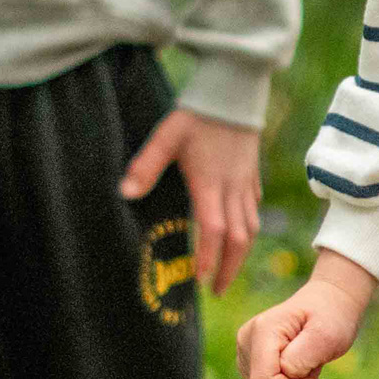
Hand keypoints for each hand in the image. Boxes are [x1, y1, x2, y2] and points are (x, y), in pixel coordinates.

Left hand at [120, 109, 263, 292]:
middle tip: (215, 290)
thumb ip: (146, 166)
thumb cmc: (198, 113)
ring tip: (228, 271)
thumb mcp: (166, 136)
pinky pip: (253, 208)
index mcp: (211, 183)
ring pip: (250, 226)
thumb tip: (124, 193)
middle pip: (239, 238)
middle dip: (229, 268)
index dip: (208, 257)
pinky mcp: (251, 172)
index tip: (199, 281)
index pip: (213, 229)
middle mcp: (232, 187)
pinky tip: (240, 233)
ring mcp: (245, 180)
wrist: (234, 88)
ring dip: (240, 253)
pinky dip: (247, 228)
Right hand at [235, 252, 377, 378]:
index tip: (314, 378)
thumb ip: (303, 356)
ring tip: (307, 366)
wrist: (327, 303)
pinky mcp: (251, 364)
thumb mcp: (327, 334)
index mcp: (262, 330)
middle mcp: (247, 341)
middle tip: (313, 368)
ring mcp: (246, 353)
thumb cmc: (330, 316)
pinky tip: (300, 371)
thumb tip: (284, 372)